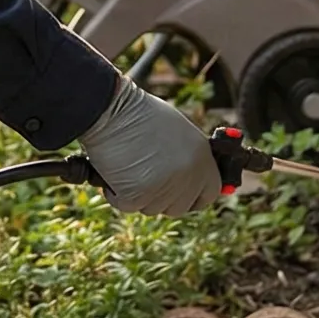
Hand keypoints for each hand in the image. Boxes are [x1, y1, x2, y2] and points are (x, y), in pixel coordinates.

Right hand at [78, 79, 218, 215]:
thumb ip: (187, 157)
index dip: (193, 196)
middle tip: (144, 177)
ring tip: (128, 164)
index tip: (181, 196)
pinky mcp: (137, 196)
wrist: (109, 109)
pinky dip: (116, 193)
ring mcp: (164, 187)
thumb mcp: (176, 131)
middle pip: (179, 207)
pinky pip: (126, 205)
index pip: (209, 192)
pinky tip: (114, 170)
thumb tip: (188, 178)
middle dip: (161, 197)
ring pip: (151, 208)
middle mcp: (188, 174)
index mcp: (202, 156)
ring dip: (138, 194)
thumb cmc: (138, 114)